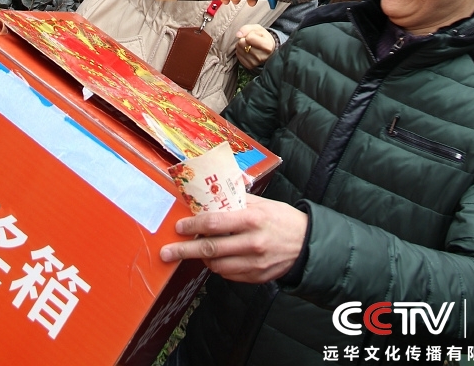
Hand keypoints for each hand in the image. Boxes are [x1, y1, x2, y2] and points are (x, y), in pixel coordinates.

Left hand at [160, 193, 307, 283]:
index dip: (193, 225)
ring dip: (202, 258)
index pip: (215, 222)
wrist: (307, 243)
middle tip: (166, 252)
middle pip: (210, 248)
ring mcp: (254, 263)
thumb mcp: (262, 203)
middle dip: (184, 250)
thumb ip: (237, 201)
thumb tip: (212, 195)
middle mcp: (252, 242)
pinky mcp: (256, 277)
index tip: (179, 228)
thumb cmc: (282, 218)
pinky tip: (218, 258)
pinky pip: (229, 275)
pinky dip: (219, 267)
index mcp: (252, 219)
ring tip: (196, 250)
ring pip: (217, 265)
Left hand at [236, 24, 275, 68]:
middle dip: (242, 39)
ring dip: (240, 45)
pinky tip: (246, 50)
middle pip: (242, 44)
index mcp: (268, 46)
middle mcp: (262, 56)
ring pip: (239, 50)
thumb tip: (238, 35)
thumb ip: (247, 28)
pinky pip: (238, 56)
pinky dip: (240, 52)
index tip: (253, 35)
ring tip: (247, 45)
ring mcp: (256, 63)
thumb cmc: (262, 37)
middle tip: (248, 40)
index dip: (248, 34)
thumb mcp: (257, 29)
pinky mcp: (250, 66)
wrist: (267, 49)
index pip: (249, 38)